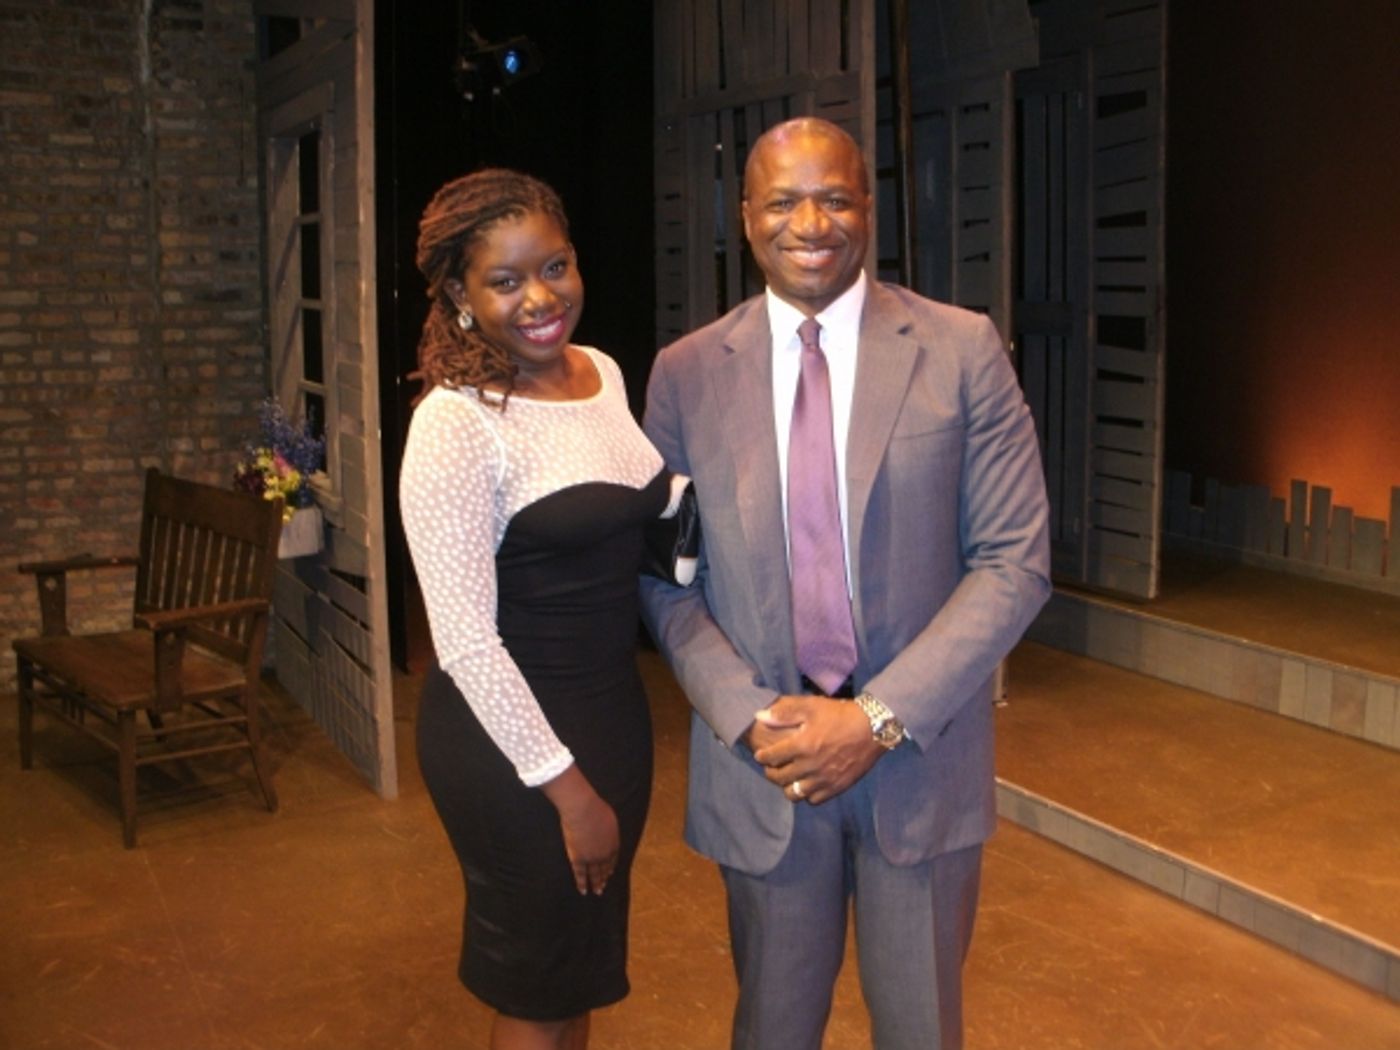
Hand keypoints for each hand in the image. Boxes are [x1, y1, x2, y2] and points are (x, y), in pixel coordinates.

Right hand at [540, 765, 620, 894]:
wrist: (583, 810)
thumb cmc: (594, 807)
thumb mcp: (608, 816)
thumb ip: (607, 825)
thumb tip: (604, 826)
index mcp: (614, 841)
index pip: (613, 857)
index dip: (611, 865)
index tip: (610, 872)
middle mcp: (606, 853)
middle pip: (605, 867)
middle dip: (605, 877)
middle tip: (604, 886)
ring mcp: (593, 857)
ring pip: (595, 874)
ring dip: (597, 883)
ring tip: (598, 891)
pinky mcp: (579, 858)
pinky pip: (581, 874)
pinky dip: (582, 884)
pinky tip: (583, 891)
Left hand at [751, 695, 883, 804]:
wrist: (873, 728)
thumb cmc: (840, 714)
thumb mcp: (811, 706)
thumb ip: (784, 712)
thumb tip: (759, 717)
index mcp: (802, 745)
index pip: (771, 757)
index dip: (762, 756)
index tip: (761, 755)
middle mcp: (810, 766)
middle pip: (779, 778)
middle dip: (770, 772)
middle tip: (772, 766)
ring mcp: (824, 779)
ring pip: (794, 794)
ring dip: (787, 786)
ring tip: (789, 777)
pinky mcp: (836, 787)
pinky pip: (814, 800)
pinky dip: (807, 794)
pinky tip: (808, 784)